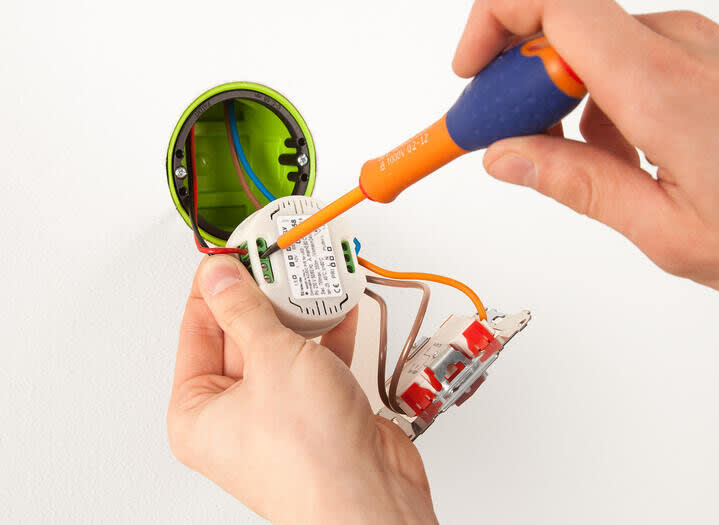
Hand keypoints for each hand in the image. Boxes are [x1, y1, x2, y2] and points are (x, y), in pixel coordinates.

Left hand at [167, 256, 436, 524]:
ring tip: (310, 275)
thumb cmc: (311, 457)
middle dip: (264, 295)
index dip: (216, 286)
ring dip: (300, 312)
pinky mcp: (317, 414)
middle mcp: (234, 416)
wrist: (371, 496)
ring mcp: (278, 414)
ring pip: (283, 348)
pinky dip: (329, 336)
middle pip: (242, 336)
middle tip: (277, 258)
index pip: (197, 330)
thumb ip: (245, 311)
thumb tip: (220, 276)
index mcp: (198, 412)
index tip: (234, 251)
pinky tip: (340, 307)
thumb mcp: (270, 361)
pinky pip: (315, 364)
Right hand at [454, 0, 718, 296]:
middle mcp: (674, 48)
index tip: (469, 82)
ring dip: (557, 101)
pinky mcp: (702, 59)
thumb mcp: (668, 232)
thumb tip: (506, 157)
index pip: (552, 4)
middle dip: (513, 83)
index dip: (493, 26)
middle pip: (560, 29)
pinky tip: (617, 157)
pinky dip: (597, 104)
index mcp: (659, 86)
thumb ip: (577, 186)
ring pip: (589, 50)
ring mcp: (692, 48)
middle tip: (501, 142)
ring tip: (567, 165)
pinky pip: (625, 63)